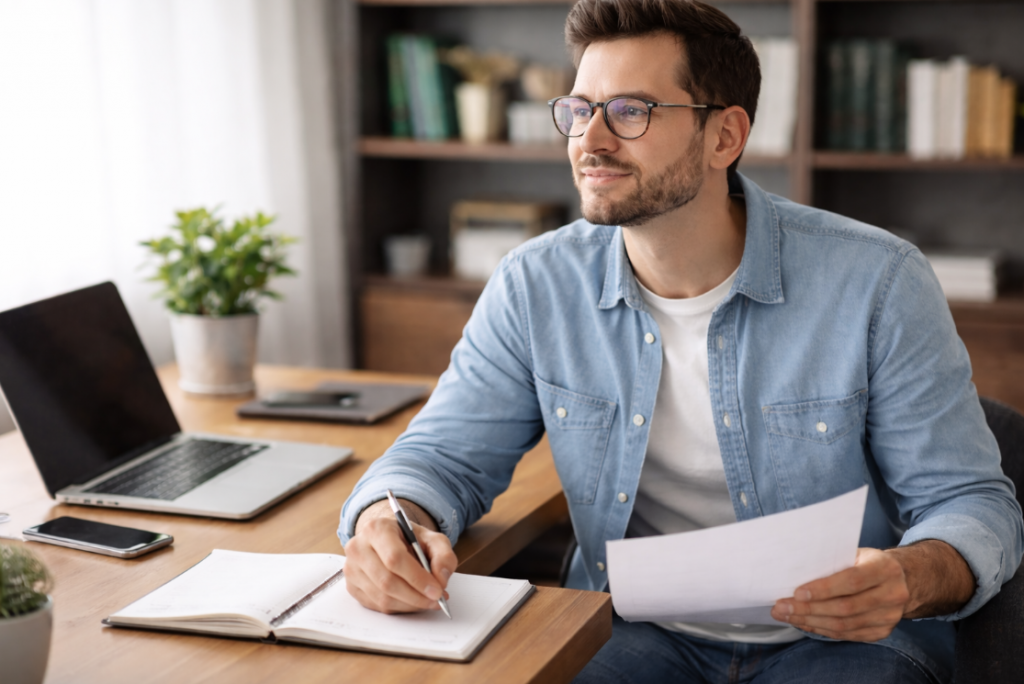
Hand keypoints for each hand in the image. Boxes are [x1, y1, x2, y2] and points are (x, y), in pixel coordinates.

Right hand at [344, 498, 457, 613]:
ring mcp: (351, 569)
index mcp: (376, 529)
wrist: (387, 540)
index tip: (437, 591)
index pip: (394, 558)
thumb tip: (441, 579)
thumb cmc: (409, 539)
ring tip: (428, 601)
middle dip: (416, 596)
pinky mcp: (352, 587)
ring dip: (410, 604)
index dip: (417, 578)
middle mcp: (358, 548)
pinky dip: (399, 607)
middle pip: (386, 581)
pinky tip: (412, 601)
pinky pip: (377, 605)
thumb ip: (443, 556)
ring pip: (382, 597)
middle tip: (437, 600)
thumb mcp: (432, 539)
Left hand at [770, 541, 974, 641]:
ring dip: (810, 621)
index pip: (852, 581)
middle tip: (781, 607)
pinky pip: (847, 634)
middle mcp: (893, 594)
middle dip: (809, 609)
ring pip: (845, 625)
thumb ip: (833, 560)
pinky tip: (804, 623)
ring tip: (786, 615)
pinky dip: (822, 629)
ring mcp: (889, 617)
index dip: (824, 588)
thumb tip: (795, 571)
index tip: (797, 592)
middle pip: (845, 607)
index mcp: (885, 568)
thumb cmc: (867, 562)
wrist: (900, 579)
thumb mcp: (856, 552)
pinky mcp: (882, 632)